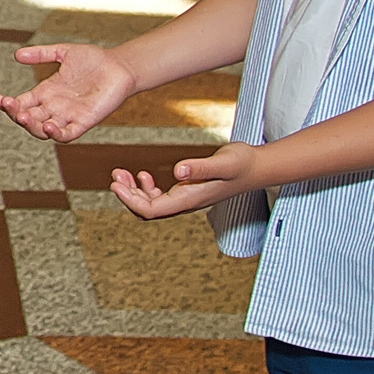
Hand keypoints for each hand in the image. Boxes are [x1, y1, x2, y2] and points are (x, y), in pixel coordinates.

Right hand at [0, 44, 135, 142]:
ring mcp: (69, 116)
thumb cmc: (94, 59)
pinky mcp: (85, 121)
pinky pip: (68, 134)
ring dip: (31, 126)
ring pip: (43, 130)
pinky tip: (49, 127)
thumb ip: (41, 54)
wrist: (120, 65)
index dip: (7, 104)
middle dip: (15, 114)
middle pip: (28, 118)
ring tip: (23, 116)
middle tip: (8, 105)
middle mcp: (55, 107)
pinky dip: (57, 134)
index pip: (21, 103)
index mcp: (46, 93)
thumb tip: (17, 55)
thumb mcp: (63, 52)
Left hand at [109, 143, 259, 218]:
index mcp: (190, 200)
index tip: (115, 185)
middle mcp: (186, 203)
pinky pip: (161, 198)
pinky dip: (147, 188)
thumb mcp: (223, 162)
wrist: (258, 166)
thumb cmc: (243, 164)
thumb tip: (177, 171)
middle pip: (148, 211)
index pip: (152, 211)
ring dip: (134, 192)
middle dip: (128, 196)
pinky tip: (143, 175)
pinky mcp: (189, 191)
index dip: (130, 201)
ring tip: (122, 174)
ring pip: (152, 205)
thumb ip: (201, 167)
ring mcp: (187, 199)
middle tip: (115, 177)